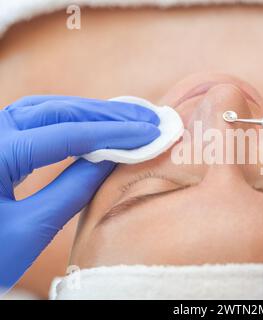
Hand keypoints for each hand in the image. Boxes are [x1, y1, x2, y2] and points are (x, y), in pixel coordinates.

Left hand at [0, 96, 159, 289]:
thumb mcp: (31, 229)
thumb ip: (74, 190)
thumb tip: (114, 159)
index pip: (64, 134)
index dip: (112, 133)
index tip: (148, 133)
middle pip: (56, 111)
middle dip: (106, 114)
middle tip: (146, 119)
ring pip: (47, 108)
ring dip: (90, 111)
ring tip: (128, 118)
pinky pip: (37, 118)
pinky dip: (71, 118)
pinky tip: (94, 123)